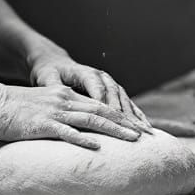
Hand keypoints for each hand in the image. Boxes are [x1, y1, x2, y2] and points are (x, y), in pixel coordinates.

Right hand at [0, 82, 146, 149]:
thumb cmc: (13, 109)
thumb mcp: (42, 107)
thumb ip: (60, 116)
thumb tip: (77, 133)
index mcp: (65, 97)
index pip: (100, 106)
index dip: (122, 116)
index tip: (140, 127)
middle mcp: (64, 101)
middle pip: (102, 111)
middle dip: (127, 123)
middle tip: (148, 135)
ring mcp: (54, 112)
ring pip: (91, 120)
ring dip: (114, 130)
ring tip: (133, 139)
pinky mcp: (42, 124)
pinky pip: (66, 132)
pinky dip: (83, 139)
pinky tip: (97, 147)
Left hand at [30, 56, 150, 129]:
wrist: (55, 62)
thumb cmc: (49, 71)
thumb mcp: (47, 78)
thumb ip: (54, 88)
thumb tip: (55, 100)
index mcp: (86, 72)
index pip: (99, 90)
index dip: (107, 106)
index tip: (115, 121)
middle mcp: (101, 76)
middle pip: (116, 96)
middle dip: (126, 114)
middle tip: (135, 131)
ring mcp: (109, 83)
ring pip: (124, 99)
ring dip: (135, 116)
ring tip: (146, 132)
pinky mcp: (112, 91)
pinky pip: (127, 103)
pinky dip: (137, 115)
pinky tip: (146, 127)